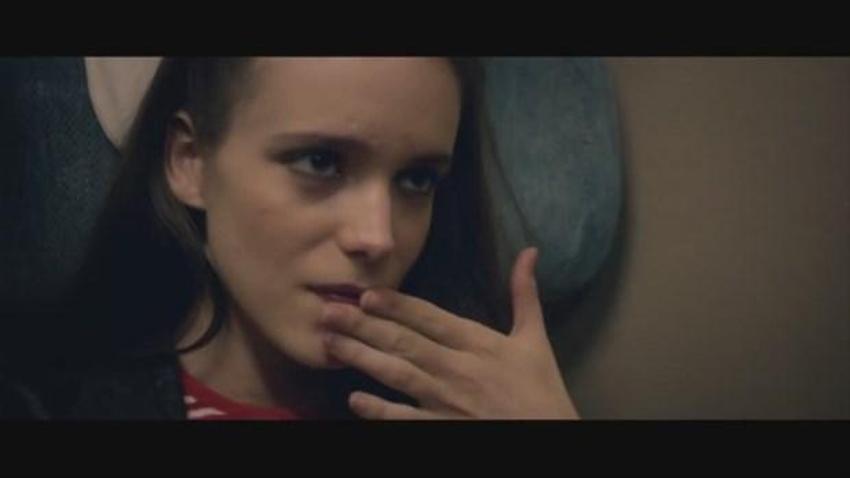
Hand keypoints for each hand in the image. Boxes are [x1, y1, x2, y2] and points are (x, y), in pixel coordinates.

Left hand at [319, 247, 579, 418]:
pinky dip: (379, 411)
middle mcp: (458, 369)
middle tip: (328, 312)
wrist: (552, 438)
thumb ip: (525, 294)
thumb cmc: (542, 390)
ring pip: (397, 375)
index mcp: (478, 343)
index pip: (430, 319)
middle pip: (404, 343)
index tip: (366, 294)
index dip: (397, 306)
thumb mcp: (535, 339)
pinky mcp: (443, 429)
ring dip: (361, 358)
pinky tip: (354, 400)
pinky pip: (406, 420)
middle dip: (363, 326)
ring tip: (329, 344)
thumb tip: (530, 252)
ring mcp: (447, 402)